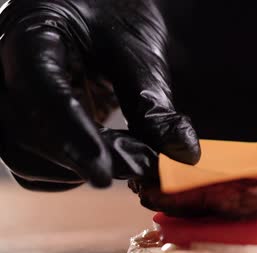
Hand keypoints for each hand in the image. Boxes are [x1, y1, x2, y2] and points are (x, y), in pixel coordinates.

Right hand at [0, 0, 199, 190]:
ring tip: (130, 158)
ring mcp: (11, 95)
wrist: (108, 10)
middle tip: (140, 166)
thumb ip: (153, 102)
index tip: (104, 173)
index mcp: (33, 31)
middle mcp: (7, 64)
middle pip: (23, 128)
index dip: (70, 135)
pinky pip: (30, 164)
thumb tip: (181, 152)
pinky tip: (107, 161)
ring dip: (76, 169)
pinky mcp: (25, 121)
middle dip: (81, 156)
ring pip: (20, 153)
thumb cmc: (121, 16)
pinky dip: (68, 173)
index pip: (39, 87)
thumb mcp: (140, 51)